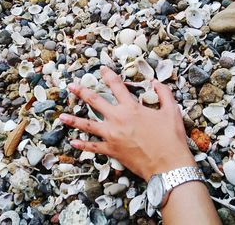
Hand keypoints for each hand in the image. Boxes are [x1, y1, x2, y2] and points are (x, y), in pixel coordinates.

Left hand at [59, 66, 195, 180]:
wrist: (168, 165)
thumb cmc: (171, 138)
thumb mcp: (172, 111)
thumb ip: (164, 93)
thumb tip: (155, 82)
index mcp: (130, 108)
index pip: (116, 86)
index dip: (108, 75)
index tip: (101, 69)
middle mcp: (117, 119)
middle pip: (94, 102)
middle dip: (81, 92)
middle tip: (71, 87)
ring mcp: (111, 135)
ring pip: (87, 125)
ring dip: (74, 120)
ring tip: (62, 117)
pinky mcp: (111, 150)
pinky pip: (93, 147)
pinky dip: (82, 145)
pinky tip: (73, 142)